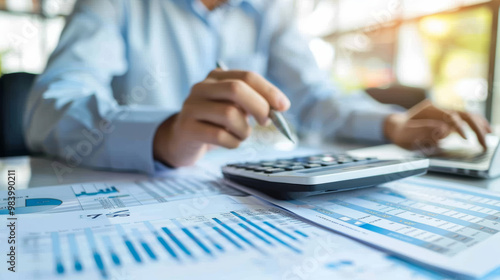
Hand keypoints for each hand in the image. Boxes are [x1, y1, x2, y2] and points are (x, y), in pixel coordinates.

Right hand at [153, 69, 289, 166]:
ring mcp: (191, 107)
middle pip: (236, 89)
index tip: (284, 106)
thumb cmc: (215, 123)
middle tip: (266, 122)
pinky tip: (230, 143)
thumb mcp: (235, 108)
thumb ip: (255, 104)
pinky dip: (233, 142)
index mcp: (215, 77)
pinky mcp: (186, 128)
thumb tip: (280, 107)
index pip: (247, 77)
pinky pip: (219, 135)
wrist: (182, 141)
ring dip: (244, 130)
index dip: (269, 91)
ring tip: (241, 135)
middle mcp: (201, 88)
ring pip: (229, 114)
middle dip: (259, 106)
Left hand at [384, 100, 491, 151]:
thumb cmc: (400, 131)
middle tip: (483, 143)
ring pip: (467, 116)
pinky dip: (477, 125)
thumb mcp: (406, 132)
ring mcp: (445, 114)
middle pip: (463, 114)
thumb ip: (423, 130)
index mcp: (430, 110)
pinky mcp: (448, 120)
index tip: (466, 138)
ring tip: (489, 137)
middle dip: (475, 128)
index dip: (459, 127)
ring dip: (480, 126)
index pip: (450, 116)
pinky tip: (486, 132)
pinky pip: (466, 121)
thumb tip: (443, 130)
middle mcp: (440, 109)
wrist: (395, 126)